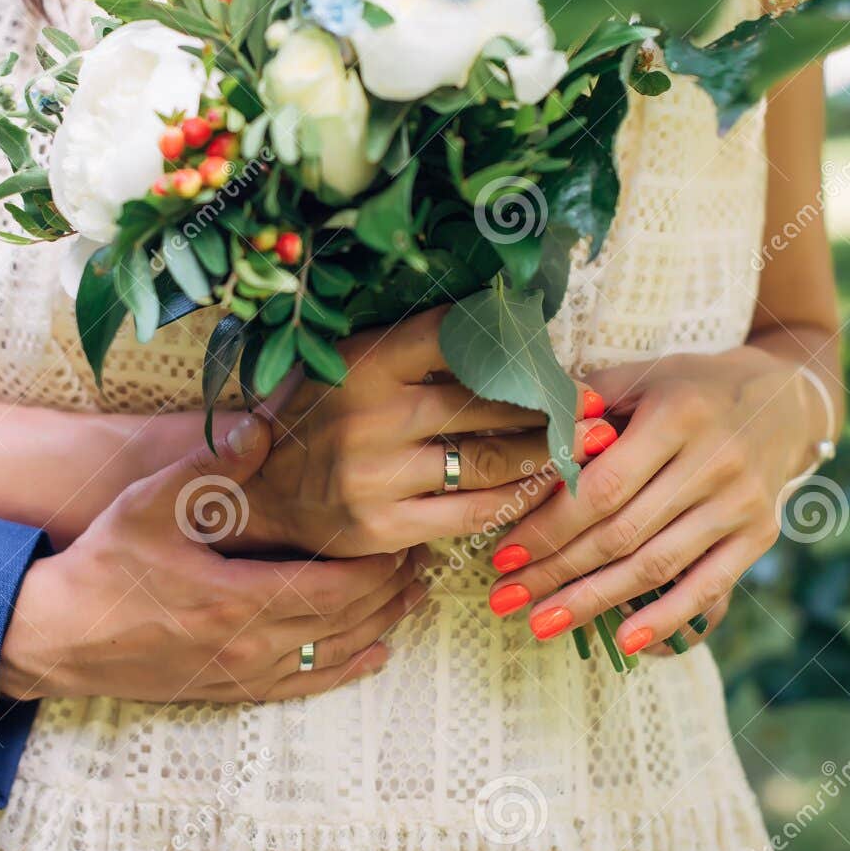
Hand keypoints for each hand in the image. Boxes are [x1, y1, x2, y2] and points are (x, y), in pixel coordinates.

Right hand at [0, 413, 426, 703]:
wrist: (57, 636)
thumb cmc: (103, 565)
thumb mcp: (152, 504)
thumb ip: (213, 465)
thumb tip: (265, 423)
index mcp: (239, 598)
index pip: (338, 586)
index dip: (379, 564)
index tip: (405, 537)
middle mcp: (250, 646)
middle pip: (348, 621)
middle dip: (391, 590)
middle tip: (424, 561)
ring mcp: (242, 675)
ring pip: (332, 655)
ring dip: (379, 627)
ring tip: (413, 599)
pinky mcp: (229, 691)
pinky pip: (303, 686)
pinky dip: (344, 669)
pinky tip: (371, 655)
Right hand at [242, 308, 579, 557]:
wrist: (258, 495)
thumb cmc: (320, 418)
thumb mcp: (351, 363)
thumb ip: (415, 349)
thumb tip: (506, 323)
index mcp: (364, 361)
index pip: (455, 336)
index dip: (512, 342)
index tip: (553, 350)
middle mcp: (371, 414)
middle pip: (487, 403)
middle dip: (550, 404)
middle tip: (591, 402)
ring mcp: (377, 476)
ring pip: (490, 462)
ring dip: (546, 453)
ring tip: (585, 444)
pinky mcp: (383, 527)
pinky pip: (473, 513)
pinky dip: (515, 500)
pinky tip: (541, 488)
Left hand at [487, 346, 831, 654]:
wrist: (779, 400)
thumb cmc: (686, 389)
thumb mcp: (639, 379)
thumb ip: (583, 406)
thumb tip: (523, 438)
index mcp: (678, 415)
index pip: (603, 486)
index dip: (551, 525)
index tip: (505, 553)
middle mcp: (716, 461)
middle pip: (622, 532)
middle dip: (557, 570)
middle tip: (506, 597)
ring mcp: (741, 503)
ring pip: (657, 566)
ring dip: (594, 601)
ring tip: (543, 622)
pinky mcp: (760, 536)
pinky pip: (709, 587)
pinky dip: (668, 619)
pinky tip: (625, 641)